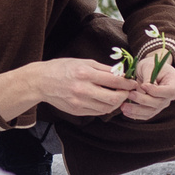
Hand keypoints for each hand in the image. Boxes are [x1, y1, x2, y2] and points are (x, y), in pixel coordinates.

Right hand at [0, 56, 133, 121]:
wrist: (41, 81)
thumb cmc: (62, 68)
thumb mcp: (83, 62)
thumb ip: (102, 68)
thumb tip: (121, 73)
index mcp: (85, 73)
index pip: (114, 81)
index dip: (127, 83)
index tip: (133, 83)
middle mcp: (83, 89)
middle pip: (113, 98)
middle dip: (124, 96)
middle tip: (127, 92)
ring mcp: (79, 102)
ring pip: (107, 108)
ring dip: (116, 103)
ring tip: (118, 97)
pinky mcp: (76, 110)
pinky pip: (97, 112)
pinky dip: (105, 108)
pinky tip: (106, 101)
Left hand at [118, 49, 174, 121]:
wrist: (150, 69)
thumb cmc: (151, 64)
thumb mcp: (149, 66)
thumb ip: (148, 77)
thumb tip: (143, 89)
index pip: (169, 91)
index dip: (156, 91)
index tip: (143, 85)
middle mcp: (171, 95)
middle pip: (159, 103)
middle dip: (143, 100)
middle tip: (130, 94)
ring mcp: (163, 103)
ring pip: (151, 111)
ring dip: (137, 110)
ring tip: (124, 107)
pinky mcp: (154, 108)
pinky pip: (146, 114)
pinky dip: (136, 114)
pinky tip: (126, 112)